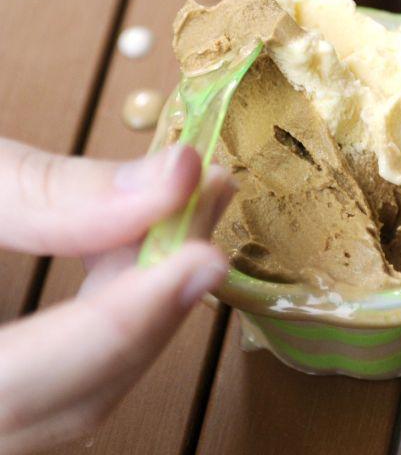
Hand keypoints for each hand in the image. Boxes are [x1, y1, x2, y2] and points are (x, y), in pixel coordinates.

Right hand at [0, 140, 234, 453]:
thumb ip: (46, 191)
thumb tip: (175, 177)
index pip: (12, 388)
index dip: (118, 323)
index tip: (198, 253)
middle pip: (64, 399)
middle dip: (152, 303)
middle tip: (206, 205)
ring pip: (71, 393)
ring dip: (143, 304)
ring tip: (186, 210)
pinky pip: (59, 375)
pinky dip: (107, 313)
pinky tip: (134, 247)